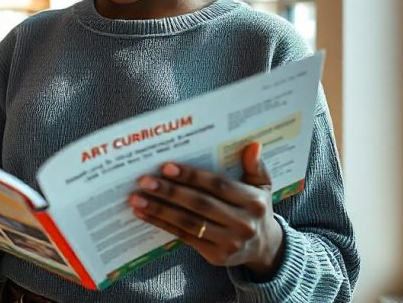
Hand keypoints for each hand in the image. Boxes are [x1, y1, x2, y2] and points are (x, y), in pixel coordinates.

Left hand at [127, 142, 285, 278]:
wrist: (265, 249)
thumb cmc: (256, 209)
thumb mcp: (262, 186)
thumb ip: (255, 165)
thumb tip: (252, 145)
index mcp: (253, 202)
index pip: (218, 186)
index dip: (192, 176)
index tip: (167, 167)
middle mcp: (243, 223)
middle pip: (200, 204)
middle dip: (170, 192)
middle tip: (145, 181)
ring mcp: (229, 243)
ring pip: (188, 223)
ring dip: (160, 210)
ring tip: (137, 198)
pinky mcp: (216, 256)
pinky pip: (184, 237)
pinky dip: (162, 224)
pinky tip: (144, 213)